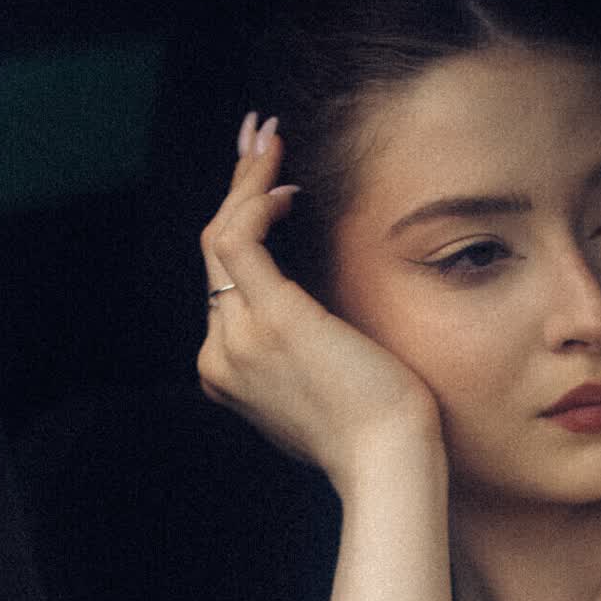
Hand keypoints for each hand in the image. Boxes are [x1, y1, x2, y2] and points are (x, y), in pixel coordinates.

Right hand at [197, 113, 441, 493]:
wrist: (387, 463)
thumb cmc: (374, 431)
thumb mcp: (324, 390)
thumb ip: (302, 355)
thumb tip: (318, 322)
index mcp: (228, 372)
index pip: (223, 283)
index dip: (241, 227)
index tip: (269, 190)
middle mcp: (220, 354)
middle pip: (213, 253)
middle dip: (235, 188)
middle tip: (259, 138)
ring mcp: (239, 337)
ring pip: (220, 237)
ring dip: (245, 182)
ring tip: (270, 141)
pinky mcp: (271, 318)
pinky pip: (238, 239)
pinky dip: (256, 199)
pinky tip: (286, 185)